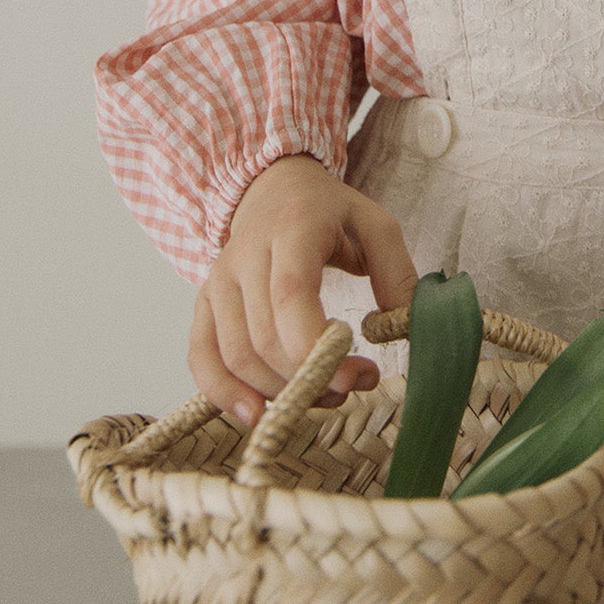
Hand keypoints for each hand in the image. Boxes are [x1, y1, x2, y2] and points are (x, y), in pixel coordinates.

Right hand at [188, 153, 417, 426]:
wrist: (274, 188)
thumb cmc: (329, 212)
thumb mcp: (375, 223)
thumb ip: (396, 272)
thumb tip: (401, 328)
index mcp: (293, 229)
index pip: (290, 296)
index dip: (315, 347)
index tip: (353, 377)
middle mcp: (246, 254)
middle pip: (265, 337)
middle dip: (309, 378)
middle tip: (353, 384)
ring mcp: (218, 279)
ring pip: (237, 354)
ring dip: (280, 391)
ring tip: (324, 393)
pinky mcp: (204, 301)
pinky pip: (202, 356)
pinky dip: (223, 393)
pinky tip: (257, 415)